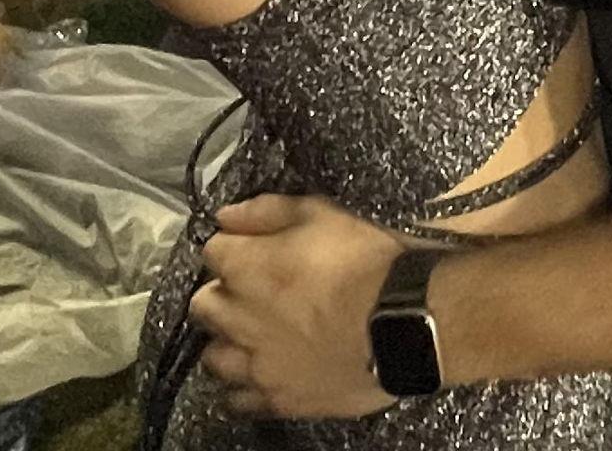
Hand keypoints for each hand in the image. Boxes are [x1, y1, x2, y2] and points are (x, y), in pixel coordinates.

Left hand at [190, 196, 403, 419]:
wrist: (408, 322)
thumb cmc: (367, 259)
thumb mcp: (322, 213)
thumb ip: (267, 211)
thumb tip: (224, 217)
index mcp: (247, 268)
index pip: (212, 250)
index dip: (234, 245)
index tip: (253, 248)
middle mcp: (240, 319)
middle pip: (203, 306)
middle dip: (223, 293)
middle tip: (254, 289)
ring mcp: (256, 366)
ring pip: (214, 357)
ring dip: (229, 340)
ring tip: (256, 333)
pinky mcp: (278, 401)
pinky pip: (237, 401)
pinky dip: (244, 386)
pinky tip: (264, 371)